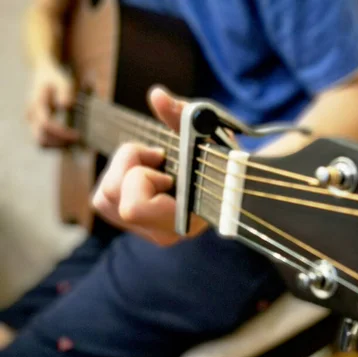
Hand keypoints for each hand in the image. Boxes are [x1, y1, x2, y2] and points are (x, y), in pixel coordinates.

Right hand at [27, 61, 78, 147]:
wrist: (43, 75)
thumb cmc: (55, 79)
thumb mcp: (63, 82)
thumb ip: (65, 92)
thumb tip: (65, 106)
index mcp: (36, 104)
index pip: (46, 125)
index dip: (62, 133)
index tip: (78, 134)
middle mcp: (31, 116)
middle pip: (41, 139)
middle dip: (60, 143)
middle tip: (77, 140)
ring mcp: (32, 123)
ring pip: (41, 144)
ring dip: (58, 146)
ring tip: (75, 141)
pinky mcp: (36, 127)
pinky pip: (44, 142)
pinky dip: (56, 145)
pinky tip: (70, 140)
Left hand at [92, 86, 207, 245]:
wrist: (230, 178)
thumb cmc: (220, 154)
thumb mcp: (207, 129)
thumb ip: (183, 114)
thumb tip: (157, 96)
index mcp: (185, 219)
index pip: (134, 207)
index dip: (142, 177)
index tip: (166, 163)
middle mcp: (165, 233)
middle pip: (110, 197)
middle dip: (127, 165)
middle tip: (157, 156)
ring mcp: (149, 231)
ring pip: (102, 199)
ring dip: (121, 170)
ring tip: (152, 164)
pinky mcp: (136, 225)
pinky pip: (103, 201)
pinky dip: (116, 179)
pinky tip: (144, 174)